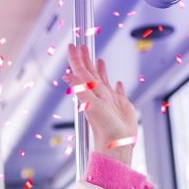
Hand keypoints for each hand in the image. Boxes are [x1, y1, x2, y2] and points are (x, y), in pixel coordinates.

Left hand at [63, 44, 137, 165]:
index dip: (76, 58)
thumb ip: (80, 88)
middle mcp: (98, 94)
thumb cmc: (103, 127)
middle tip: (82, 45)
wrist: (116, 143)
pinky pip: (118, 92)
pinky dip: (117, 86)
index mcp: (90, 91)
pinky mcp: (121, 106)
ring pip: (104, 80)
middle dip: (86, 59)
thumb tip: (66, 75)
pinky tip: (118, 83)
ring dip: (100, 70)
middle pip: (90, 72)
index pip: (81, 71)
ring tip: (98, 59)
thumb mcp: (90, 104)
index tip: (72, 45)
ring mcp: (110, 100)